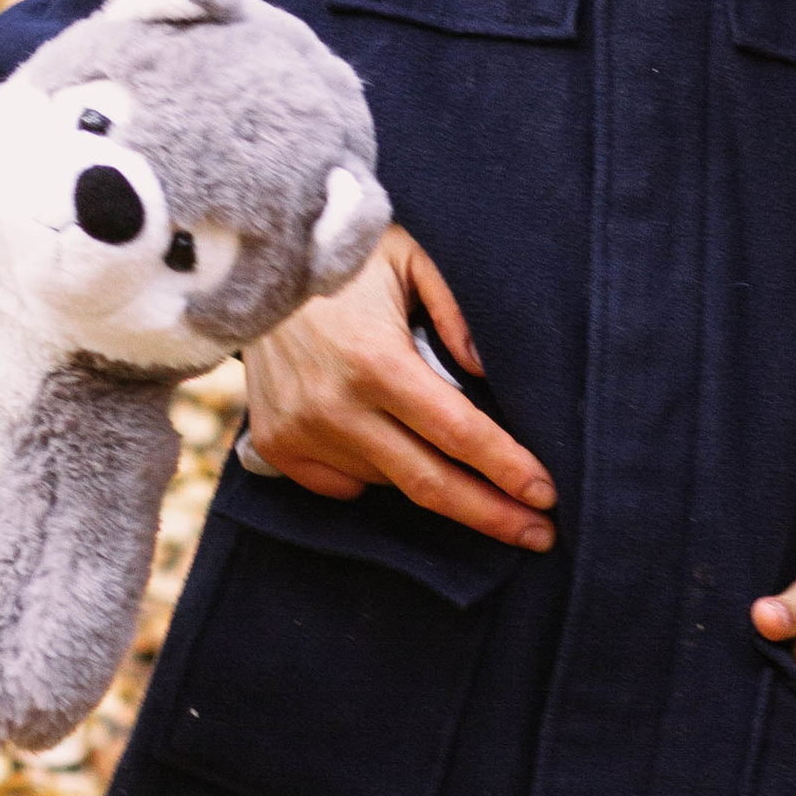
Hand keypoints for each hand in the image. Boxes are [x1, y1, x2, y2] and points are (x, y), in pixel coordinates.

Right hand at [240, 224, 557, 550]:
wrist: (249, 267)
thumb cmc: (344, 259)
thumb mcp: (410, 259)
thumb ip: (456, 312)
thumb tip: (486, 373)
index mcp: (376, 362)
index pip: (459, 434)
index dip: (508, 470)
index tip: (546, 497)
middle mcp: (336, 407)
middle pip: (431, 484)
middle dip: (492, 515)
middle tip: (540, 536)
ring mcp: (302, 432)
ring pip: (391, 483)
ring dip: (431, 476)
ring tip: (447, 449)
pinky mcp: (277, 446)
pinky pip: (345, 485)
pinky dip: (376, 473)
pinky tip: (383, 439)